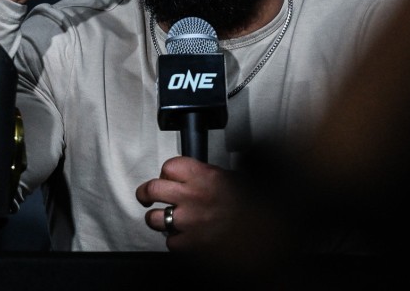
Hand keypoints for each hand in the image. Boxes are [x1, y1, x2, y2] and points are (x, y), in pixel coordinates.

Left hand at [136, 156, 294, 266]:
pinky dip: (175, 241)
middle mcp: (192, 197)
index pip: (169, 166)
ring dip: (158, 219)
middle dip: (146, 193)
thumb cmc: (251, 206)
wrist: (264, 233)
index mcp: (203, 176)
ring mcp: (189, 221)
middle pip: (152, 189)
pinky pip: (171, 242)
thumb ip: (207, 175)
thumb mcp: (230, 179)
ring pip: (155, 219)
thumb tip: (193, 176)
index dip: (166, 171)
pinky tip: (184, 237)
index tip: (168, 176)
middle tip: (146, 196)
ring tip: (163, 219)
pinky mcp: (191, 243)